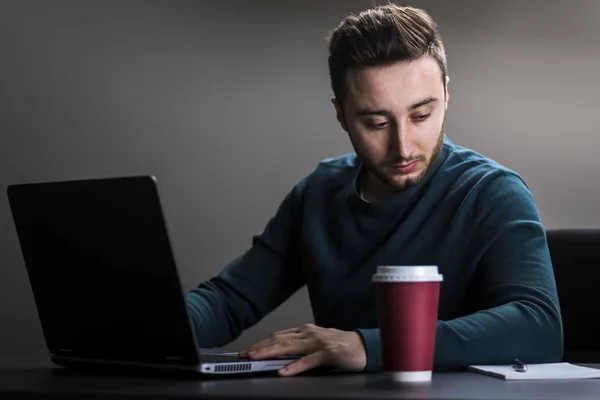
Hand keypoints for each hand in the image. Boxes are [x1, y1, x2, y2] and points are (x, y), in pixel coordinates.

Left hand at [238, 323, 365, 375]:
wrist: (361, 346)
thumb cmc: (338, 345)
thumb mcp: (315, 342)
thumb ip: (299, 346)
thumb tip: (278, 352)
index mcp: (304, 330)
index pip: (278, 336)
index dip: (261, 343)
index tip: (247, 350)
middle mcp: (308, 333)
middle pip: (279, 340)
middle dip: (260, 347)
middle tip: (244, 354)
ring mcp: (317, 343)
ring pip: (289, 347)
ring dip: (270, 352)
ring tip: (256, 358)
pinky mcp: (327, 353)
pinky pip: (307, 361)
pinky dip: (294, 367)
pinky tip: (283, 371)